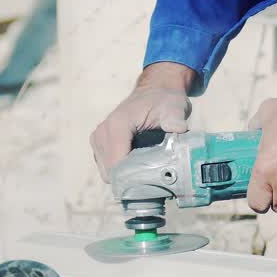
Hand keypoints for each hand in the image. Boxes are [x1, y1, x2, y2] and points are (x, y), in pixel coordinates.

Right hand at [90, 62, 195, 181]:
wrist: (154, 91)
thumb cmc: (164, 100)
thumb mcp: (173, 107)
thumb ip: (175, 119)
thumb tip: (178, 129)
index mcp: (117, 126)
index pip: (117, 164)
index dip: (133, 179)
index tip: (152, 184)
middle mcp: (102, 133)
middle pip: (111, 172)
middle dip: (130, 181)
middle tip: (152, 182)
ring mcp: (98, 139)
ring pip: (108, 173)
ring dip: (125, 178)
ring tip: (146, 175)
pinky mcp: (99, 145)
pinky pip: (107, 168)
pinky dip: (121, 173)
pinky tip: (138, 169)